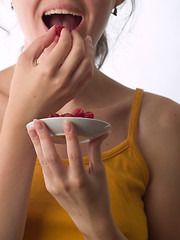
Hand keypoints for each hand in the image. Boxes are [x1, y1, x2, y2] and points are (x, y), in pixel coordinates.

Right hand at [8, 26, 93, 123]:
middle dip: (79, 38)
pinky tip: (86, 57)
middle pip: (79, 52)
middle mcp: (61, 79)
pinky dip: (89, 64)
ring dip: (89, 50)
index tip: (64, 30)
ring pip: (87, 64)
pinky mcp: (74, 93)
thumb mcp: (24, 61)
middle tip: (75, 34)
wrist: (27, 112)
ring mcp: (70, 87)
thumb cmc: (22, 86)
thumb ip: (39, 43)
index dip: (66, 33)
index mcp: (47, 69)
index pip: (65, 45)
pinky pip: (87, 76)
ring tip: (86, 42)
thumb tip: (54, 30)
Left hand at [27, 120, 114, 237]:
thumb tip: (101, 133)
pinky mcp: (49, 187)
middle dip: (44, 137)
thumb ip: (96, 152)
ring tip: (32, 129)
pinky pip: (43, 167)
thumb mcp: (100, 173)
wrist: (90, 218)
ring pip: (43, 161)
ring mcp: (54, 186)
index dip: (70, 136)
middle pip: (51, 156)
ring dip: (37, 143)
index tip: (66, 121)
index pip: (73, 153)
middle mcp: (64, 183)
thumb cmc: (99, 195)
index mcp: (80, 179)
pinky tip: (37, 142)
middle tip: (38, 121)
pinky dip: (40, 153)